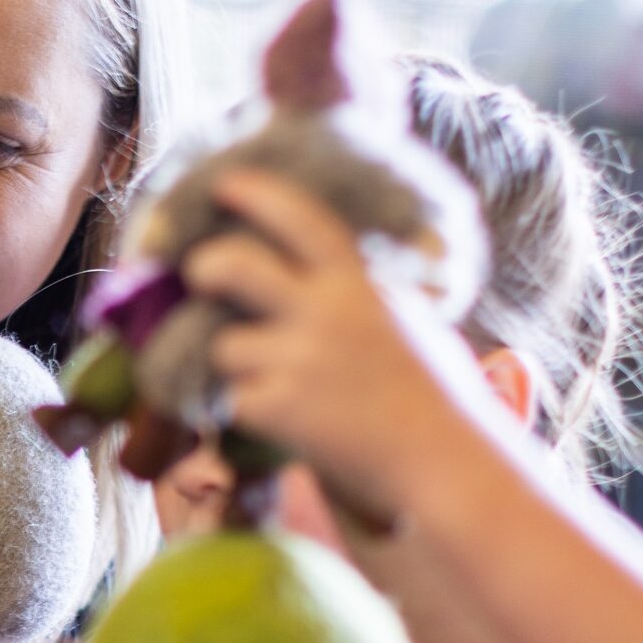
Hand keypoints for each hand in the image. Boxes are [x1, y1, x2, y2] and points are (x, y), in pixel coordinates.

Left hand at [187, 170, 499, 520]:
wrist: (442, 459)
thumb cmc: (428, 392)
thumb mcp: (398, 318)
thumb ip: (352, 292)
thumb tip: (304, 274)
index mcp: (357, 282)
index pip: (301, 220)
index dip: (258, 196)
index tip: (226, 183)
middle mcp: (325, 311)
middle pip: (233, 266)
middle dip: (205, 267)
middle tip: (200, 275)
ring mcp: (299, 359)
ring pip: (224, 346)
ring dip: (237, 365)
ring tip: (276, 382)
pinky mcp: (280, 408)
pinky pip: (232, 400)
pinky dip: (248, 413)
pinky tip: (287, 422)